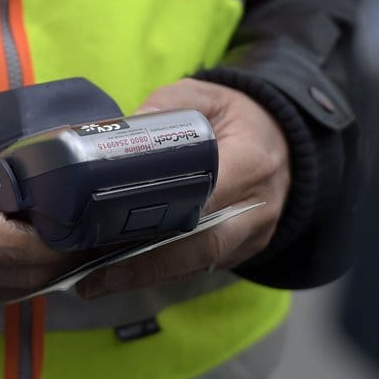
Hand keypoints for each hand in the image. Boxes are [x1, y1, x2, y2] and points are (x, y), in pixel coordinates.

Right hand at [0, 115, 77, 302]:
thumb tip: (17, 143)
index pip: (7, 243)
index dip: (51, 237)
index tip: (74, 215)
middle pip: (21, 276)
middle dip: (59, 255)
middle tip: (81, 224)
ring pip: (8, 292)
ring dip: (40, 270)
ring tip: (60, 236)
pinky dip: (13, 278)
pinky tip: (21, 251)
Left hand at [76, 79, 290, 298]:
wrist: (285, 140)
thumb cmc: (238, 117)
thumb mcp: (206, 97)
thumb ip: (164, 108)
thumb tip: (115, 134)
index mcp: (251, 161)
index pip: (205, 196)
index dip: (159, 217)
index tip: (113, 228)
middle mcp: (257, 206)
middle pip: (199, 246)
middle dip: (144, 265)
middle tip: (94, 276)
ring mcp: (253, 235)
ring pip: (197, 265)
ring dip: (145, 275)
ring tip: (96, 281)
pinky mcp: (244, 251)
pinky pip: (200, 267)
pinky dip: (160, 272)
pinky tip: (121, 274)